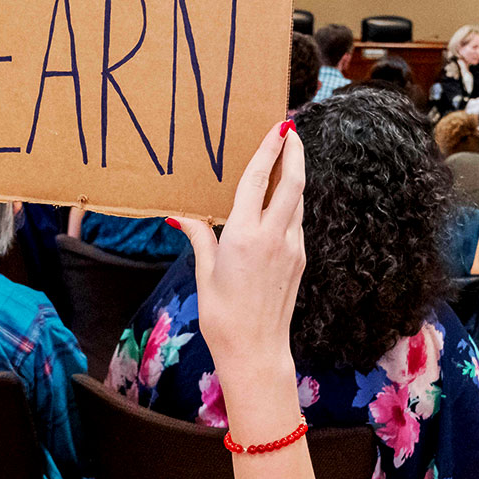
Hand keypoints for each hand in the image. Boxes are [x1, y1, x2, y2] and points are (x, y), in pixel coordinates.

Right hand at [169, 121, 304, 394]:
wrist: (256, 351)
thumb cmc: (223, 317)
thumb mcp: (205, 274)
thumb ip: (199, 238)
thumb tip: (180, 216)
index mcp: (244, 235)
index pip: (259, 180)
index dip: (269, 150)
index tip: (278, 127)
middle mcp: (273, 236)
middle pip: (292, 183)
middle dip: (294, 153)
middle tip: (290, 131)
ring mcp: (291, 248)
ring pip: (298, 201)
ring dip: (295, 175)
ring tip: (288, 156)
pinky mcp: (299, 260)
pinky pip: (297, 221)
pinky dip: (292, 202)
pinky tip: (282, 198)